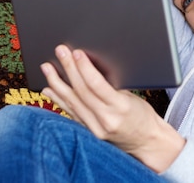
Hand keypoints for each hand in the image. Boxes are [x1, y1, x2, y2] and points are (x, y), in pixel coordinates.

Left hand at [40, 44, 184, 171]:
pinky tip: (49, 89)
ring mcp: (96, 129)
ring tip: (47, 68)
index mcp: (121, 107)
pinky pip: (71, 113)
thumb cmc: (143, 115)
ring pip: (72, 102)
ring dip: (57, 83)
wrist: (146, 142)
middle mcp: (106, 120)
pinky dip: (59, 100)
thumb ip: (113, 86)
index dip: (84, 67)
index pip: (97, 85)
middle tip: (60, 51)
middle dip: (69, 69)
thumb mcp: (132, 96)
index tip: (76, 53)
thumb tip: (91, 68)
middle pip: (82, 91)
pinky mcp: (89, 133)